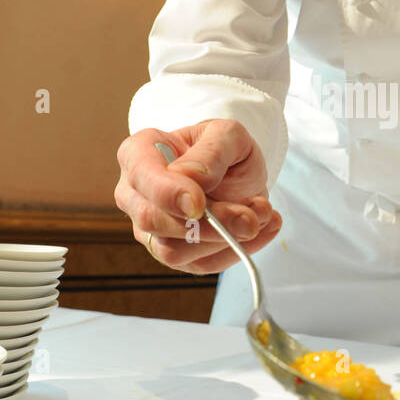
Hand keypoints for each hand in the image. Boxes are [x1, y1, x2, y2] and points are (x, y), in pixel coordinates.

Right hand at [114, 120, 281, 272]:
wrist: (236, 172)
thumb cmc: (223, 147)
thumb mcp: (228, 134)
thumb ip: (212, 151)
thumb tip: (191, 178)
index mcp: (138, 154)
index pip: (141, 175)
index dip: (167, 193)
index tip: (198, 204)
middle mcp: (135, 195)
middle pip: (153, 220)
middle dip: (208, 224)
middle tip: (250, 216)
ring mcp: (151, 229)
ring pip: (174, 251)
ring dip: (226, 239)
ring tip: (261, 213)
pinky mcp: (175, 255)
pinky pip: (201, 265)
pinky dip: (238, 251)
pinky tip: (264, 227)